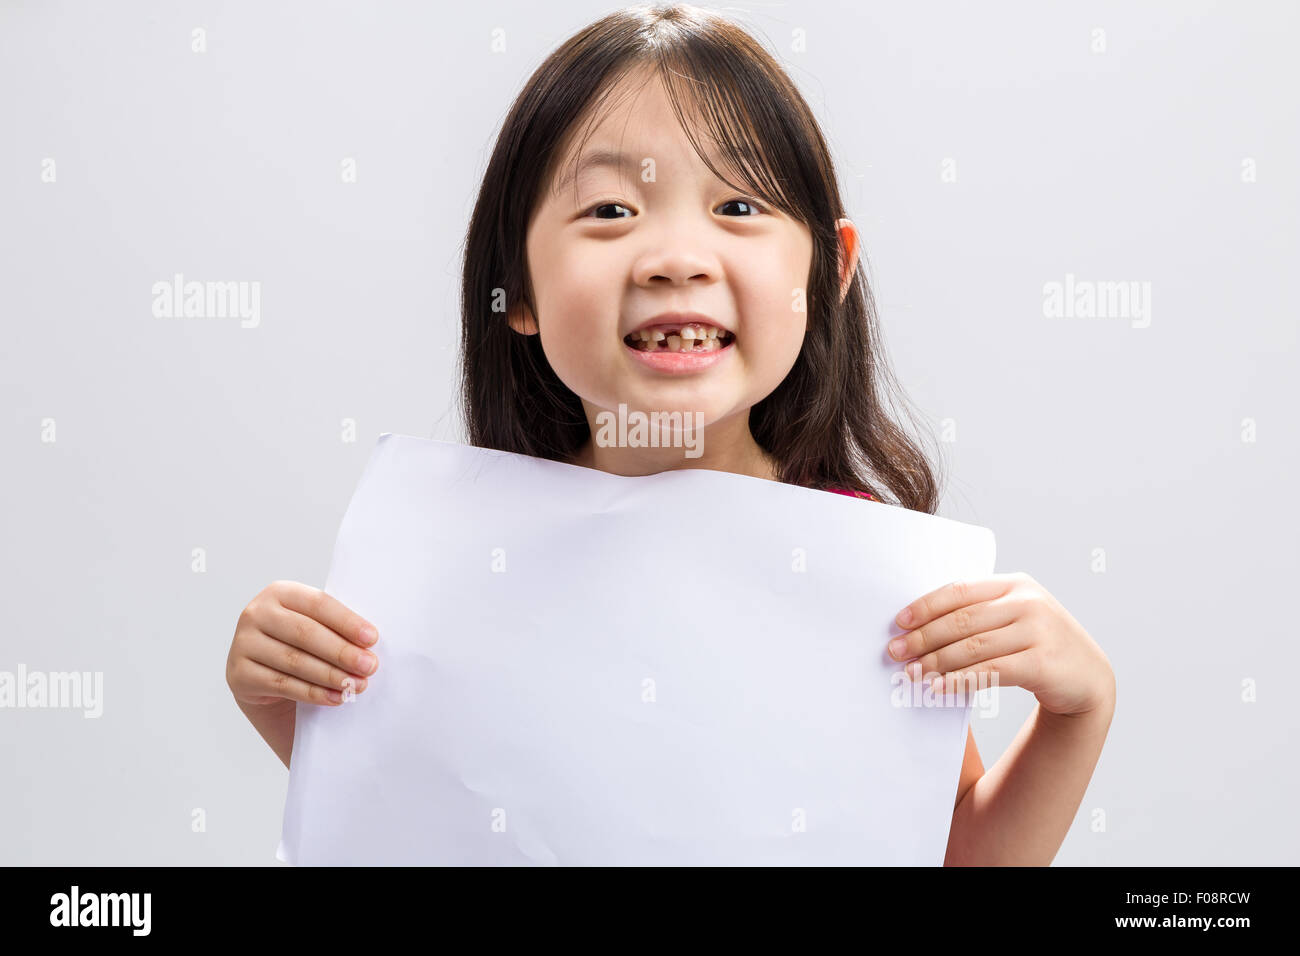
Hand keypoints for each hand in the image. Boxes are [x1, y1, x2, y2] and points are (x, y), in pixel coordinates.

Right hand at [227, 580, 379, 709]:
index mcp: (279, 592)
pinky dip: (313, 693)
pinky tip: (335, 698)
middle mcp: (255, 613)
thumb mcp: (315, 626)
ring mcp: (242, 644)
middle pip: (305, 633)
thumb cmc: (301, 645)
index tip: (372, 638)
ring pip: (294, 661)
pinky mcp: (239, 674)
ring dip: (331, 675)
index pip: (317, 603)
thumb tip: (369, 644)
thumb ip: (336, 627)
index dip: (347, 621)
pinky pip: (282, 684)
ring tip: (356, 685)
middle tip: (369, 666)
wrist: (265, 676)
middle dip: (342, 651)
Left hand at [888, 572, 1114, 716]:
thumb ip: (980, 612)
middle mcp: (1028, 603)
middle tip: (895, 651)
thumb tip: (920, 626)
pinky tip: (939, 688)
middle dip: (924, 636)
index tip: (899, 622)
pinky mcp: (1042, 663)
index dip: (926, 606)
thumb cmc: (1038, 645)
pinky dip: (960, 680)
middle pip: (963, 620)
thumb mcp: (1014, 617)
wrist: (1088, 676)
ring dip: (936, 661)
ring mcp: (1038, 632)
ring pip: (973, 647)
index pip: (961, 591)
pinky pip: (991, 671)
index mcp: (1016, 584)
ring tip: (911, 673)